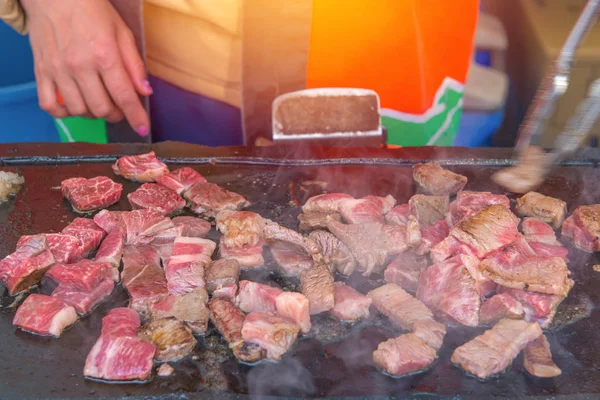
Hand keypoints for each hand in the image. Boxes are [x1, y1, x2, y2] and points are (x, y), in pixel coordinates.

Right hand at [22, 0, 150, 135]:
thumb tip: (145, 92)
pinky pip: (49, 105)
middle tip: (119, 107)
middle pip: (102, 109)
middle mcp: (79, 65)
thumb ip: (134, 64)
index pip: (124, 96)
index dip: (136, 116)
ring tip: (98, 101)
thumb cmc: (91, 10)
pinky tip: (74, 104)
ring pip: (79, 110)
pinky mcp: (40, 71)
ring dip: (93, 113)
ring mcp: (57, 70)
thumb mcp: (122, 32)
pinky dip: (63, 112)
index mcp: (104, 54)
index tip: (142, 128)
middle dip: (116, 114)